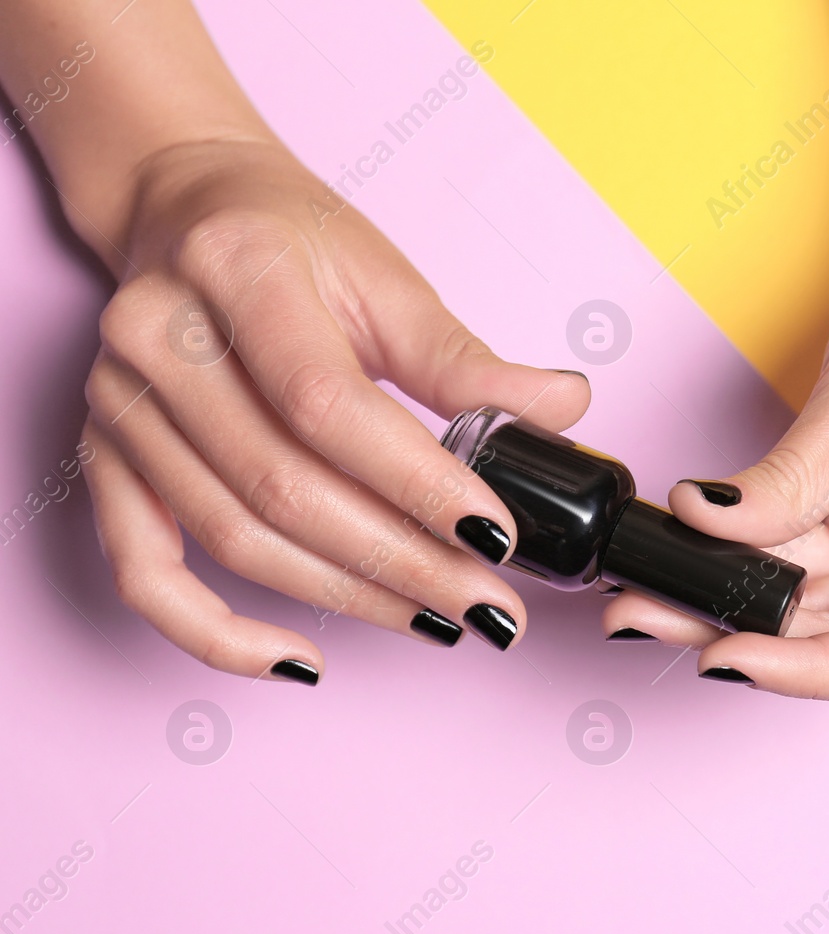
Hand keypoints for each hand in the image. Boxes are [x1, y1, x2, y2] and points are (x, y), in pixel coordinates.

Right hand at [80, 138, 588, 682]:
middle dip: (401, 562)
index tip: (498, 535)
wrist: (189, 213)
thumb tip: (562, 409)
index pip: (327, 405)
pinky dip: (217, 634)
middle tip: (488, 604)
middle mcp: (158, 338)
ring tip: (439, 620)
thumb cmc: (294, 242)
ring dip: (347, 598)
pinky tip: (300, 660)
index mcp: (239, 270)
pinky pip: (145, 573)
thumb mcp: (386, 277)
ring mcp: (118, 405)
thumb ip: (464, 359)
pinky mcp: (102, 458)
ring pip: (235, 538)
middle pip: (284, 486)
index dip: (418, 483)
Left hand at [601, 218, 828, 701]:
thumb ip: (792, 482)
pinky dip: (758, 567)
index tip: (730, 658)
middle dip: (762, 639)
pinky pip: (823, 569)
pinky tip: (691, 565)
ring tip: (649, 598)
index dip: (821, 672)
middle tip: (654, 619)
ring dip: (746, 608)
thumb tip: (703, 527)